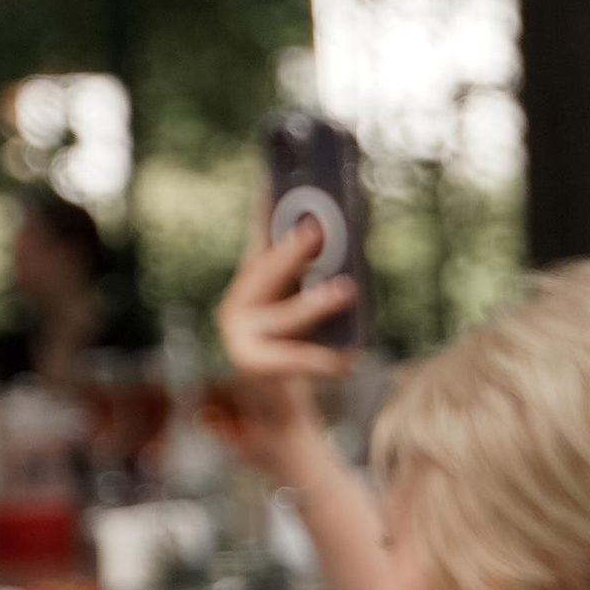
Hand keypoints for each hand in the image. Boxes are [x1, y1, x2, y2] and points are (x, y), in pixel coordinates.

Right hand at [216, 214, 357, 479]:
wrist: (276, 418)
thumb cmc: (297, 356)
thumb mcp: (307, 314)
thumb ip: (317, 280)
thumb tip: (349, 242)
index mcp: (251, 284)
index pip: (258, 235)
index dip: (265, 204)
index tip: (275, 171)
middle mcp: (237, 306)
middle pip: (265, 271)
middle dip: (292, 250)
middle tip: (318, 229)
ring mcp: (240, 338)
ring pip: (283, 317)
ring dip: (315, 304)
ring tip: (347, 290)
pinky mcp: (255, 368)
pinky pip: (296, 361)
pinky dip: (326, 361)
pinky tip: (352, 359)